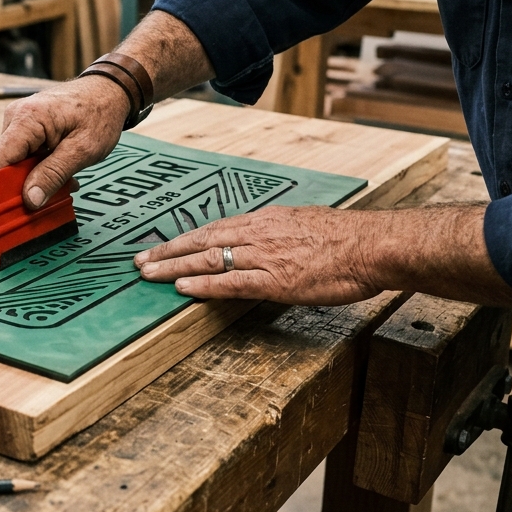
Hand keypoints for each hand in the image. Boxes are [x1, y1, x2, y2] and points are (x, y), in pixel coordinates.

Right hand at [0, 75, 128, 208]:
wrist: (109, 91)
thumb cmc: (100, 114)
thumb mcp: (82, 150)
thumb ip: (53, 174)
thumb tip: (30, 199)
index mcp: (27, 118)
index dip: (2, 186)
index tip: (16, 207)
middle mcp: (16, 116)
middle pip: (5, 162)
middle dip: (24, 184)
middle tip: (51, 195)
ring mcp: (19, 120)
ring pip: (15, 161)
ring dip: (35, 176)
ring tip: (63, 179)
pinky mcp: (26, 125)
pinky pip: (24, 153)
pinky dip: (39, 166)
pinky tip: (59, 169)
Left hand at [134, 206, 385, 304]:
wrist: (371, 245)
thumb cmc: (347, 238)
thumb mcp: (306, 224)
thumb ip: (280, 233)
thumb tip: (268, 240)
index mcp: (265, 220)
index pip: (215, 228)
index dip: (186, 238)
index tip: (164, 245)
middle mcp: (257, 234)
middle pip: (202, 241)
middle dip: (168, 251)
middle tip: (140, 261)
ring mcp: (263, 257)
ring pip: (208, 260)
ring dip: (174, 268)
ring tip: (148, 275)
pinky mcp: (274, 280)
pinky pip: (229, 283)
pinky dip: (202, 286)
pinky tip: (181, 290)